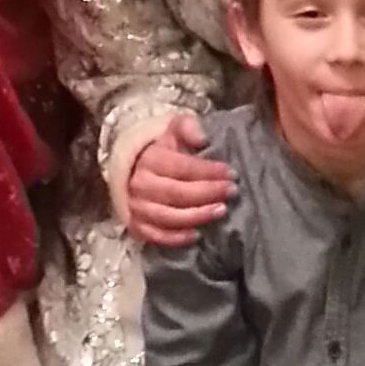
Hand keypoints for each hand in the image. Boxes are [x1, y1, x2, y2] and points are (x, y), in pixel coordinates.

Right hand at [125, 112, 233, 246]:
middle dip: (208, 193)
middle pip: (177, 193)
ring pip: (168, 216)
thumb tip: (202, 139)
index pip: (182, 167)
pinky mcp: (136, 226)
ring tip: (221, 211)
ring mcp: (137, 207)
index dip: (208, 171)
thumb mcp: (173, 130)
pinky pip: (156, 236)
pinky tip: (197, 235)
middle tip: (232, 191)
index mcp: (150, 159)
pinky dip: (176, 238)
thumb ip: (187, 127)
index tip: (230, 173)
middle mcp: (140, 184)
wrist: (133, 170)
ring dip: (197, 216)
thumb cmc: (161, 151)